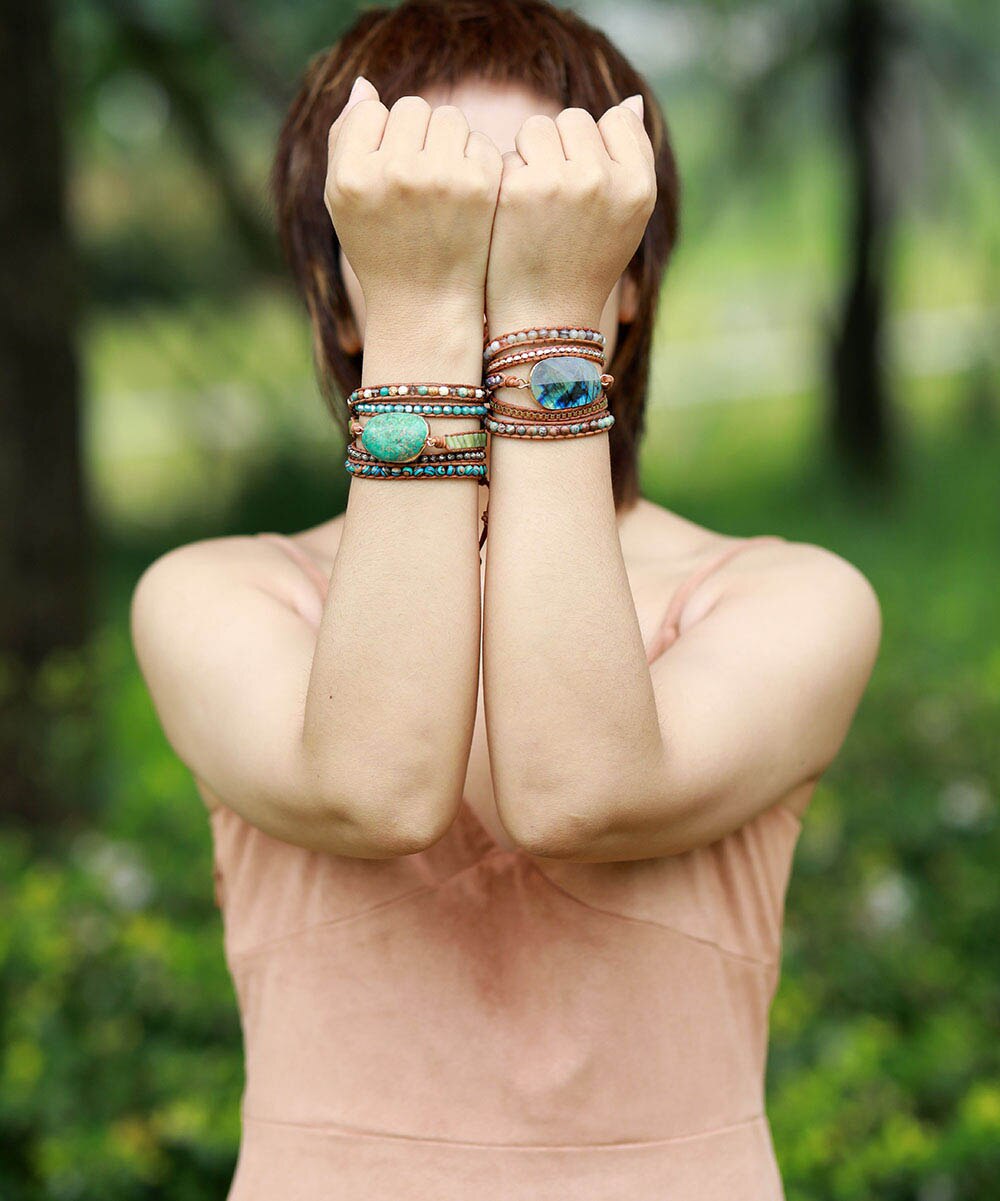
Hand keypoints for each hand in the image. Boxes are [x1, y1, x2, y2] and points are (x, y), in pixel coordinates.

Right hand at [325, 77, 502, 323]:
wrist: (426, 304)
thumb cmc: (379, 248)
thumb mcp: (343, 201)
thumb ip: (344, 139)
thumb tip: (365, 85)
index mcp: (351, 176)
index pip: (371, 111)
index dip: (381, 139)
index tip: (386, 176)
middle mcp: (394, 173)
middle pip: (412, 108)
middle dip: (417, 138)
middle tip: (418, 185)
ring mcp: (440, 179)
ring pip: (449, 118)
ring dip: (447, 144)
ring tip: (441, 188)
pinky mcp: (479, 186)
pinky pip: (477, 141)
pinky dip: (473, 163)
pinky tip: (465, 198)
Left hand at [485, 96, 655, 331]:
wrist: (545, 319)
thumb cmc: (585, 268)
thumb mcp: (625, 219)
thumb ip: (631, 160)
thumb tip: (632, 102)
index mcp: (639, 186)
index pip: (616, 121)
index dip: (595, 147)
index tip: (585, 186)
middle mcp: (605, 180)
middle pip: (574, 119)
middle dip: (560, 149)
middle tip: (554, 199)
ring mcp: (562, 182)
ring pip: (538, 127)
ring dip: (530, 156)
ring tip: (534, 203)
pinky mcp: (520, 189)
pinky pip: (509, 154)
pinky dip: (507, 180)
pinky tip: (512, 216)